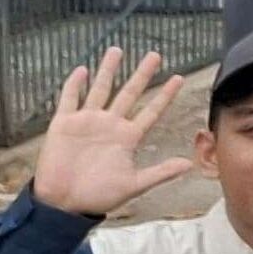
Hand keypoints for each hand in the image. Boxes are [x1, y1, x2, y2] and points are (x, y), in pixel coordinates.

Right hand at [32, 48, 194, 216]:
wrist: (64, 203)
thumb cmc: (98, 196)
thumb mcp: (133, 184)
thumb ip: (160, 173)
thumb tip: (189, 165)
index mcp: (128, 137)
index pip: (151, 111)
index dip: (164, 95)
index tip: (178, 78)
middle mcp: (110, 125)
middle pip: (129, 93)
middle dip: (141, 74)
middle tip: (154, 54)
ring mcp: (87, 122)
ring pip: (100, 90)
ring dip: (108, 71)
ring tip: (116, 50)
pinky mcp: (63, 125)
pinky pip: (69, 100)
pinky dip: (74, 85)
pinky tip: (82, 69)